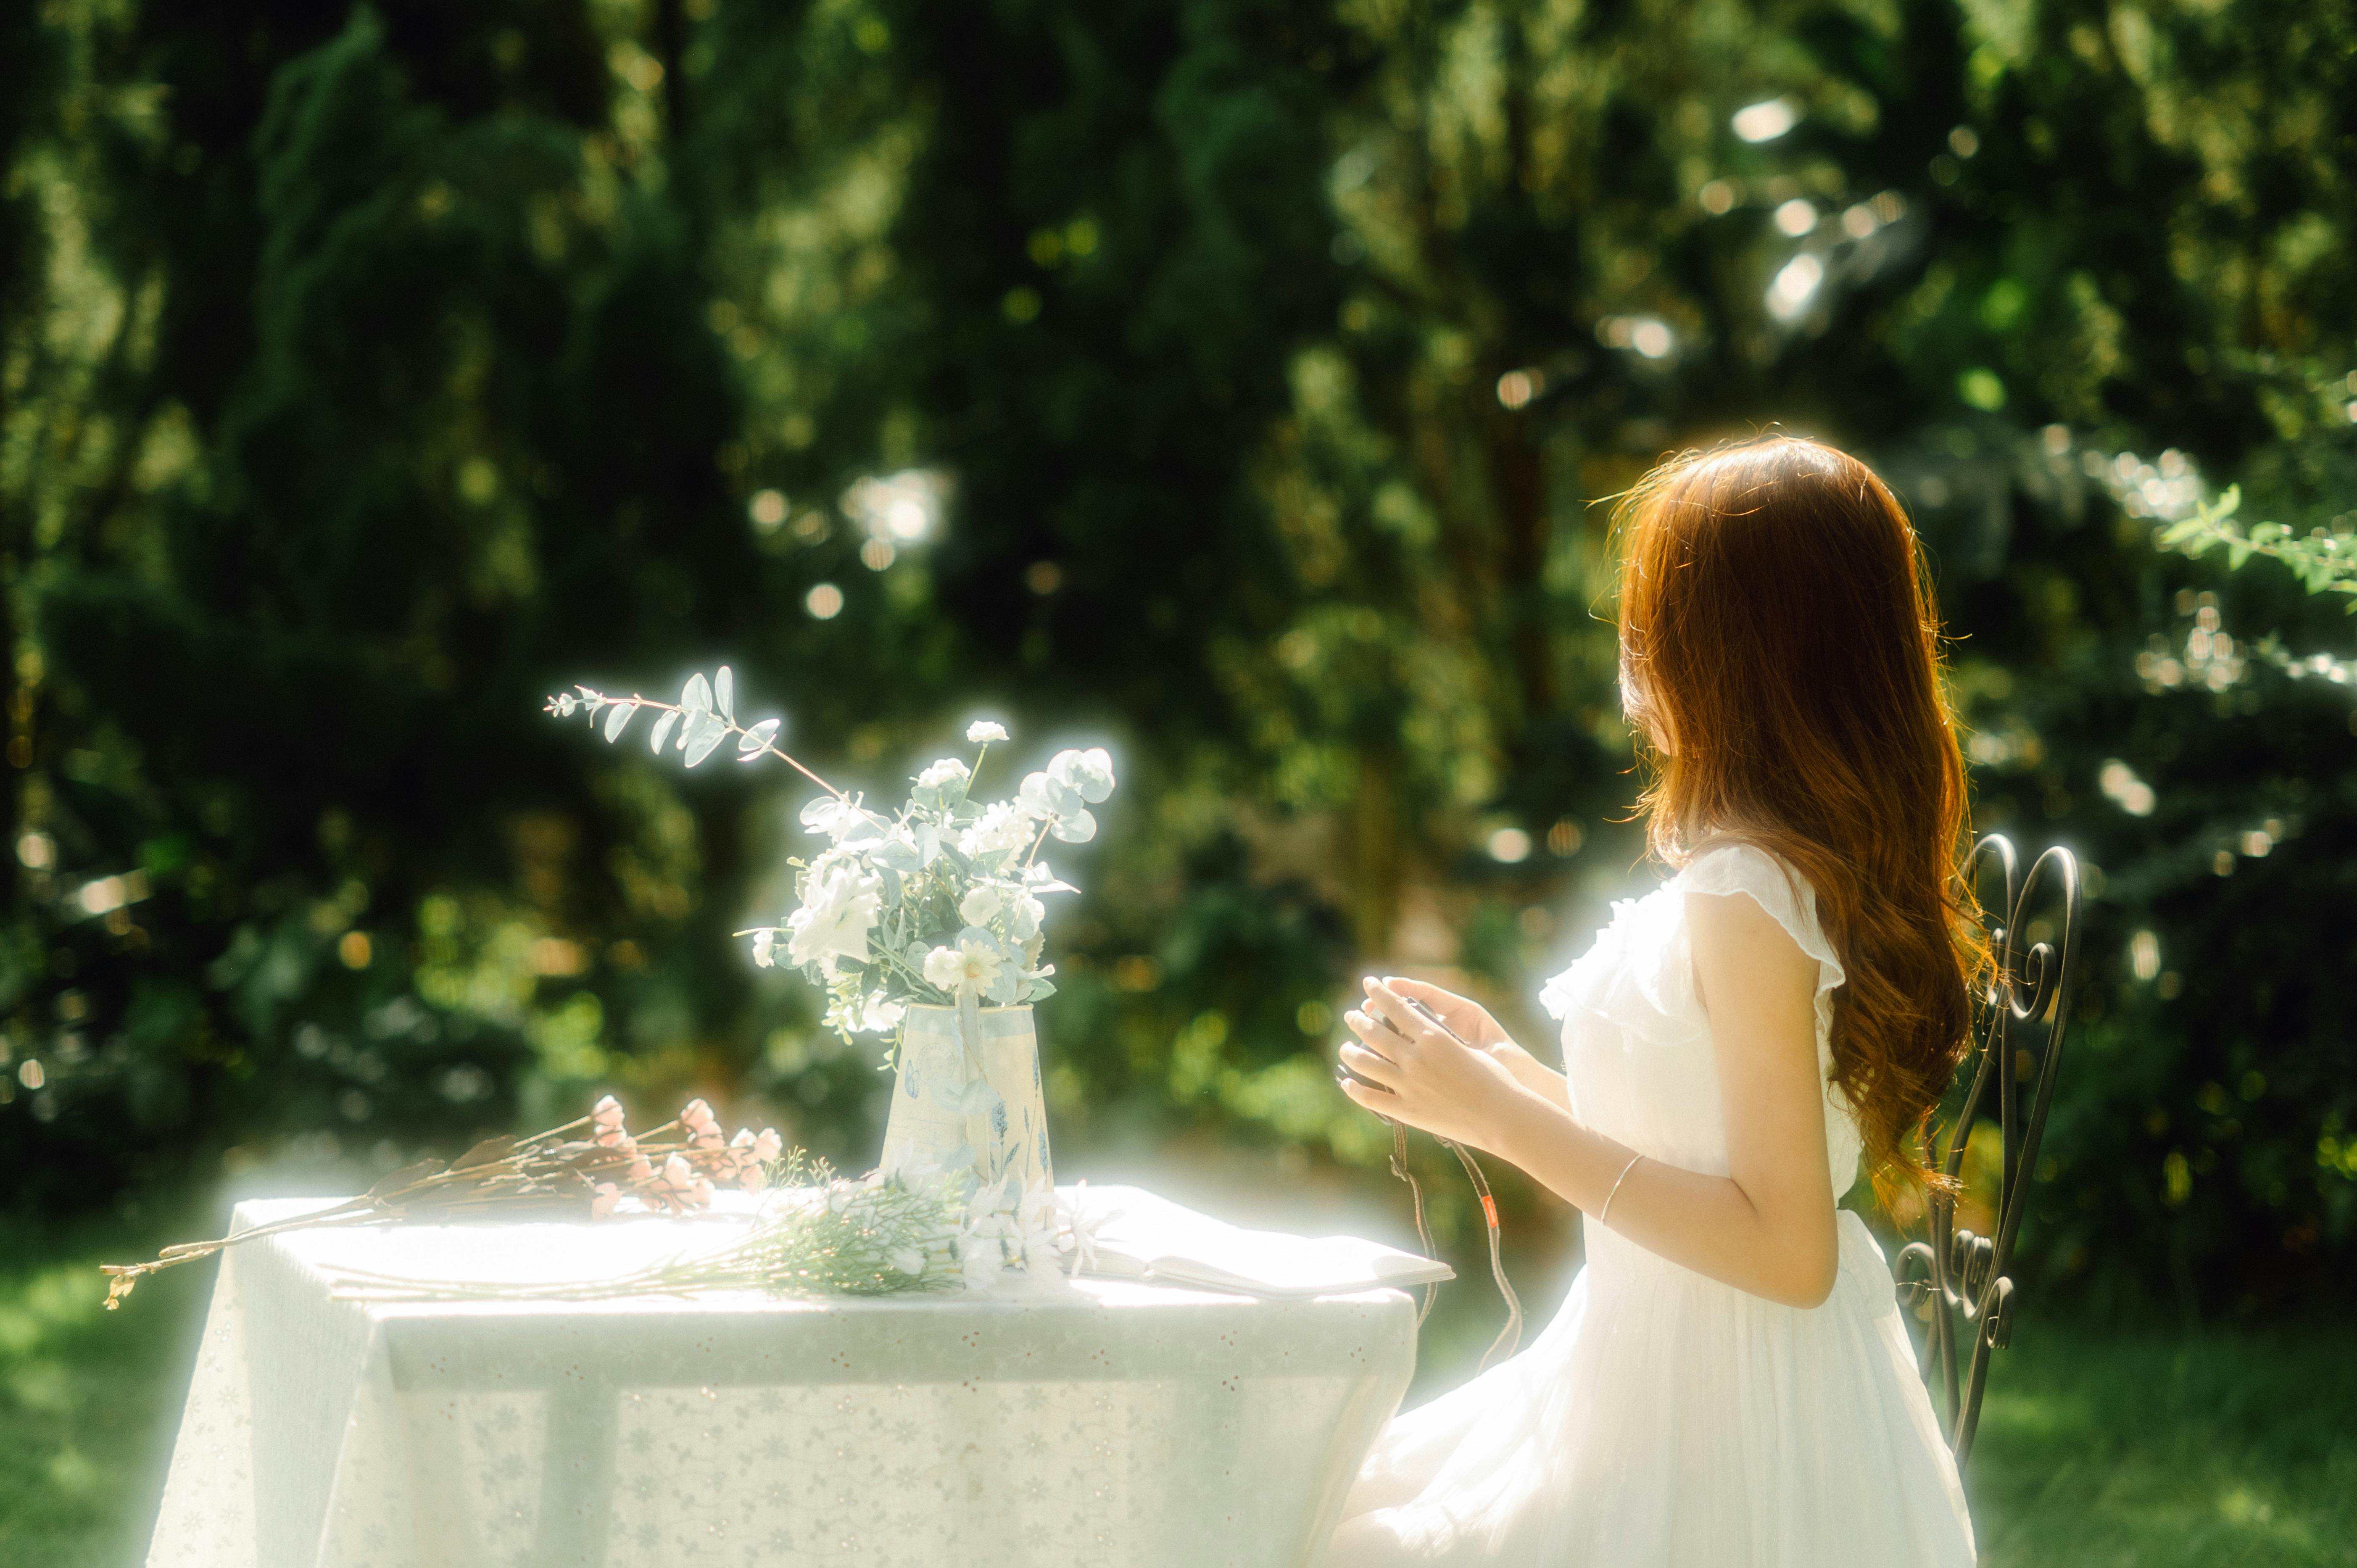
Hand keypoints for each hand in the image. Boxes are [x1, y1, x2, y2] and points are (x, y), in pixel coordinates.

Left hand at [1337, 976, 1535, 1151]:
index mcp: (1432, 1037)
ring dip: (1350, 1053)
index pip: (1396, 1007)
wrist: (1502, 1117)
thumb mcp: (1466, 1049)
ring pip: (1366, 1063)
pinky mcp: (1406, 1111)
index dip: (1379, 994)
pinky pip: (1371, 1098)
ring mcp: (1408, 1085)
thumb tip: (1422, 1032)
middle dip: (1358, 1021)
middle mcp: (1415, 1057)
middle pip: (1375, 1033)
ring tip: (1343, 1048)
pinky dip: (1354, 1089)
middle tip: (1350, 1015)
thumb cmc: (1494, 1080)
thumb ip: (1440, 1040)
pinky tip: (1347, 1083)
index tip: (1367, 984)